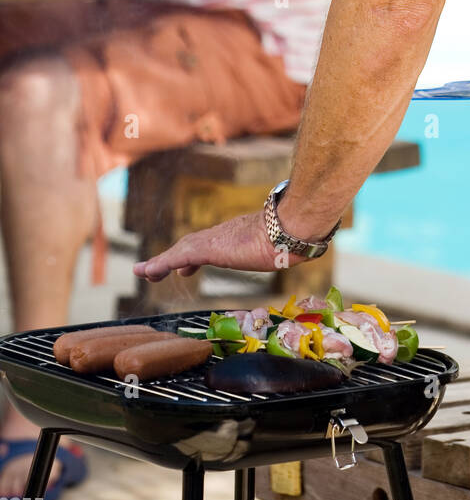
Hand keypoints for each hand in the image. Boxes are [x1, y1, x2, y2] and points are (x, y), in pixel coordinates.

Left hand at [132, 209, 294, 281]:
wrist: (289, 228)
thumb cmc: (292, 237)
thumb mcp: (281, 248)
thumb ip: (280, 250)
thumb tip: (295, 253)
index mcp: (236, 236)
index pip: (208, 245)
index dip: (193, 256)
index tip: (184, 268)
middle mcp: (221, 235)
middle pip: (189, 246)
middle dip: (171, 258)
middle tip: (153, 270)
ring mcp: (214, 239)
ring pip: (180, 250)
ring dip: (160, 261)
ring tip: (144, 272)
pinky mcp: (208, 248)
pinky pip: (178, 257)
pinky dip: (162, 263)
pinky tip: (148, 271)